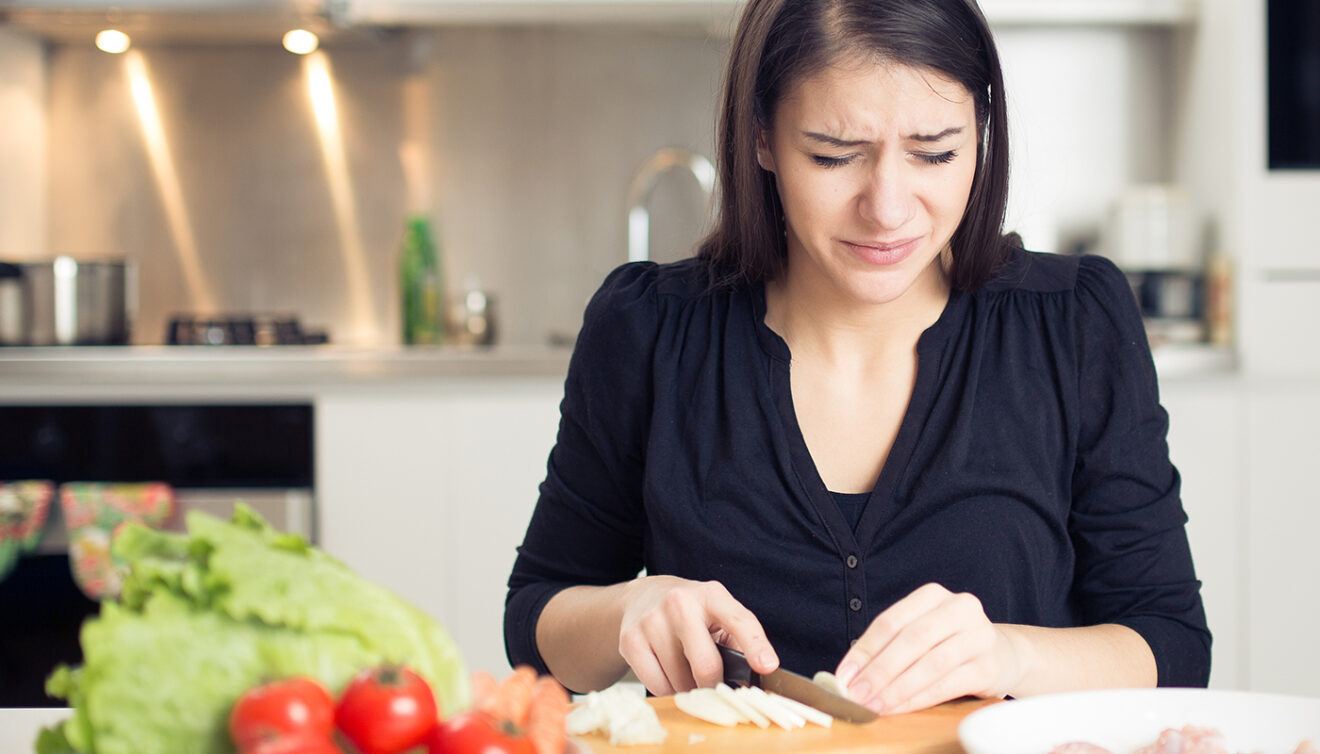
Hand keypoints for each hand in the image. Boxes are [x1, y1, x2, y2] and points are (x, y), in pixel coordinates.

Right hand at [617, 575, 778, 695]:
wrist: (643, 596)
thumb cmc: (692, 612)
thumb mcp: (719, 613)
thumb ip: (738, 639)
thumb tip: (752, 675)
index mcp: (712, 595)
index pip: (739, 620)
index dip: (755, 645)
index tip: (767, 666)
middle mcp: (680, 603)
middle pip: (706, 666)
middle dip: (714, 686)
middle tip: (714, 687)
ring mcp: (652, 621)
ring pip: (680, 681)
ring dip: (689, 688)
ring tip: (687, 672)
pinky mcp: (630, 640)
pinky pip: (657, 685)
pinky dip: (668, 690)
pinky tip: (669, 673)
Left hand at [834, 583, 1021, 713]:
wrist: (1002, 655)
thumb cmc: (947, 644)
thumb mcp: (921, 633)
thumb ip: (888, 648)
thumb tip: (849, 675)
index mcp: (934, 596)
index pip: (891, 621)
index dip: (865, 650)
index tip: (844, 675)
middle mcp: (960, 609)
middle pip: (911, 640)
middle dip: (879, 670)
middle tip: (857, 694)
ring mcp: (978, 636)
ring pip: (930, 663)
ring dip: (897, 688)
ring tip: (875, 705)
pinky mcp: (989, 666)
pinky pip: (948, 684)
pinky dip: (919, 698)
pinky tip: (900, 708)